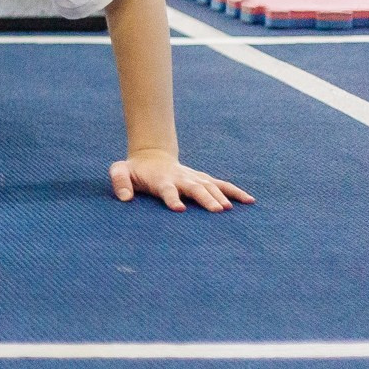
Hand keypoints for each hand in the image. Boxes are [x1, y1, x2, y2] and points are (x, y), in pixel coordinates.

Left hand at [111, 149, 252, 211]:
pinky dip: (235, 192)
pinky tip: (250, 201)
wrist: (152, 157)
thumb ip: (119, 181)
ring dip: (221, 196)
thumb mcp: (120, 171)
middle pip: (195, 188)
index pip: (167, 190)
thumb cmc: (135, 170)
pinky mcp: (204, 179)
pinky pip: (222, 185)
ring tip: (230, 209)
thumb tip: (124, 198)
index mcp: (161, 180)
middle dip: (205, 198)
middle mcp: (181, 178)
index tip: (179, 209)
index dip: (172, 198)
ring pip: (210, 186)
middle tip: (215, 211)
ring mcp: (194, 178)